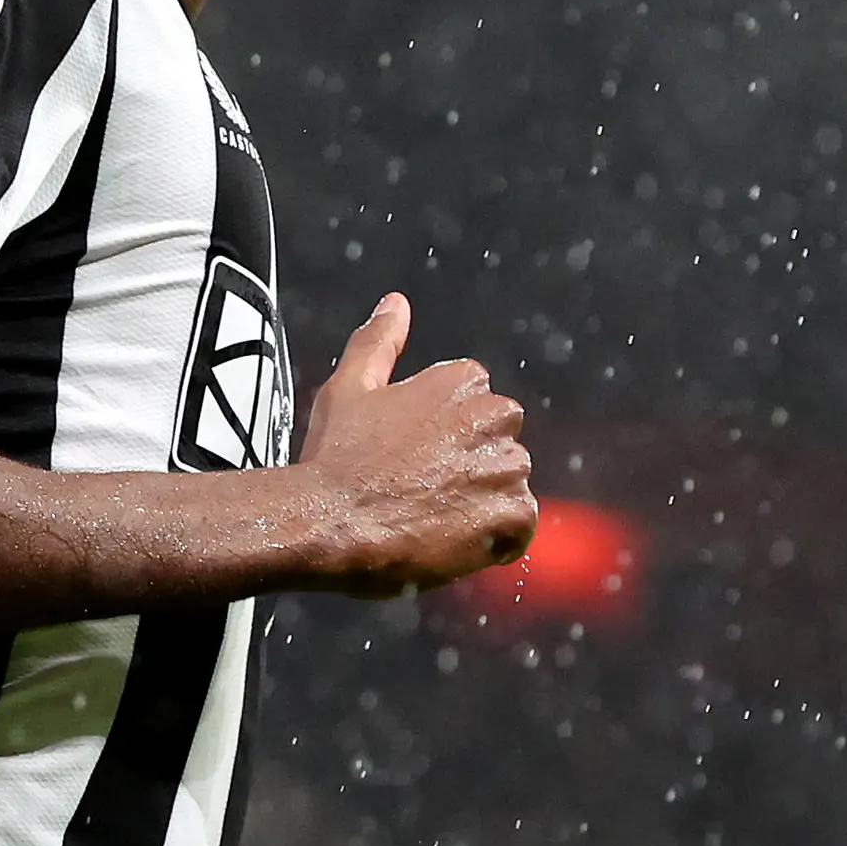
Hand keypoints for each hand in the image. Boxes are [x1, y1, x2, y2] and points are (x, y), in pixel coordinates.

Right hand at [296, 293, 536, 596]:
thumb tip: (394, 304)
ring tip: (430, 518)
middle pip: (499, 445)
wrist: (328, 522)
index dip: (444, 437)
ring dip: (480, 504)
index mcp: (461, 381)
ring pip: (508, 486)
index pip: (478, 405)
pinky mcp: (511, 515)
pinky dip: (493, 541)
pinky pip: (518, 529)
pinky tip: (450, 541)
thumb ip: (379, 342)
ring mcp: (504, 468)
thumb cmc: (334, 459)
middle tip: (421, 490)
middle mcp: (493, 417)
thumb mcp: (347, 387)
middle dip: (471, 467)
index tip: (414, 456)